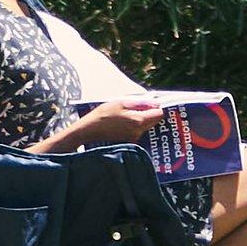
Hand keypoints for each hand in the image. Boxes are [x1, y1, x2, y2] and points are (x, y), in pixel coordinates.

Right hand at [36, 101, 157, 152]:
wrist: (87, 131)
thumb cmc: (102, 115)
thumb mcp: (121, 102)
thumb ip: (140, 102)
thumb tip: (154, 102)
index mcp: (139, 122)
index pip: (160, 114)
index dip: (159, 107)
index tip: (156, 103)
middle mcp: (138, 133)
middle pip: (154, 121)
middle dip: (151, 113)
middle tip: (143, 106)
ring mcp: (133, 139)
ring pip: (146, 126)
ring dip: (142, 119)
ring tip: (131, 113)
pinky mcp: (127, 143)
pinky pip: (137, 132)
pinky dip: (135, 126)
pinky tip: (126, 121)